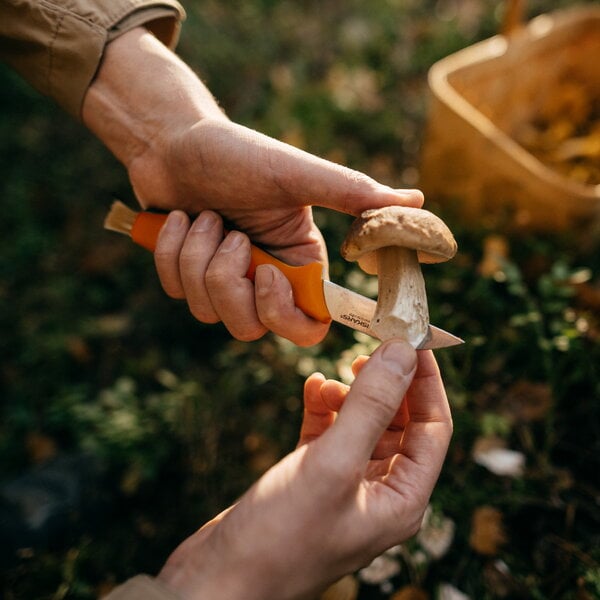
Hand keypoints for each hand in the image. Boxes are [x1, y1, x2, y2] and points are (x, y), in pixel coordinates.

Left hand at [82, 28, 423, 344]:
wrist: (174, 141)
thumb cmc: (238, 153)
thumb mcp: (296, 173)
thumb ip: (353, 193)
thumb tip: (416, 201)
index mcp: (299, 261)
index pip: (308, 324)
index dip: (284, 314)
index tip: (263, 274)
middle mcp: (267, 279)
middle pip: (251, 327)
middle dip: (227, 280)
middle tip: (227, 230)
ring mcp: (227, 282)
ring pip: (210, 312)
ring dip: (196, 258)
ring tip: (202, 216)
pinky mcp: (190, 279)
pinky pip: (178, 293)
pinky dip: (171, 252)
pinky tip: (176, 219)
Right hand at [157, 341, 452, 599]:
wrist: (217, 579)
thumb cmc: (279, 537)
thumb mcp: (332, 464)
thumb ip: (372, 406)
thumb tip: (404, 352)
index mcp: (402, 500)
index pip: (433, 427)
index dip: (426, 381)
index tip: (412, 337)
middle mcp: (379, 492)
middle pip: (400, 421)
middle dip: (387, 382)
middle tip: (370, 344)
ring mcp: (345, 485)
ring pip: (363, 423)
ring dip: (352, 393)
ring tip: (333, 375)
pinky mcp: (312, 478)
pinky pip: (330, 432)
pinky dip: (325, 408)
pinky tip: (313, 390)